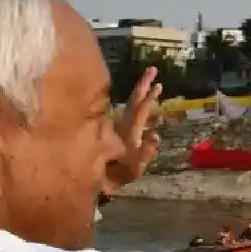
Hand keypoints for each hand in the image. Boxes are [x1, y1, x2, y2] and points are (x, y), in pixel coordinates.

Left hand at [105, 67, 161, 191]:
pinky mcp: (119, 136)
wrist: (92, 182)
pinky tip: (147, 105)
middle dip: (143, 85)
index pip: (139, 110)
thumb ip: (144, 154)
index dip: (148, 97)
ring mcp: (120, 130)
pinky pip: (132, 116)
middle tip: (152, 69)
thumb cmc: (112, 176)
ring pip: (132, 107)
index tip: (158, 83)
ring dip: (142, 94)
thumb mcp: (131, 169)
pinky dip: (139, 107)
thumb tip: (156, 135)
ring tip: (153, 84)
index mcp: (127, 133)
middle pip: (134, 102)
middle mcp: (123, 127)